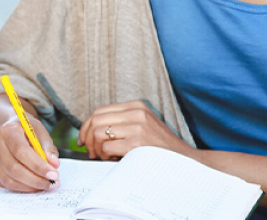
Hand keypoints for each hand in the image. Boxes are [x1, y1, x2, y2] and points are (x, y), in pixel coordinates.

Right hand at [0, 113, 60, 191]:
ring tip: (45, 185)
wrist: (6, 129)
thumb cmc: (25, 130)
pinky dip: (21, 187)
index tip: (54, 174)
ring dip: (30, 186)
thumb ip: (47, 146)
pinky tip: (33, 185)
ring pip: (9, 180)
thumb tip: (54, 164)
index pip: (21, 151)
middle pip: (14, 168)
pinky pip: (5, 184)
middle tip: (52, 183)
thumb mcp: (38, 130)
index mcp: (7, 130)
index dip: (38, 165)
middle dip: (36, 179)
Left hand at [78, 100, 194, 160]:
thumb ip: (122, 122)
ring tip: (104, 156)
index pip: (100, 111)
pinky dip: (105, 156)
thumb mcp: (143, 125)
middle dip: (88, 138)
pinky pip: (107, 147)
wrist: (183, 159)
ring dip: (97, 149)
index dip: (86, 126)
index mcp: (136, 106)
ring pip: (99, 133)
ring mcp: (137, 127)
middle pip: (96, 120)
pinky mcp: (137, 143)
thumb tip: (90, 131)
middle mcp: (136, 112)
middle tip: (92, 152)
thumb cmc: (160, 146)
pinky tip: (113, 160)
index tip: (83, 139)